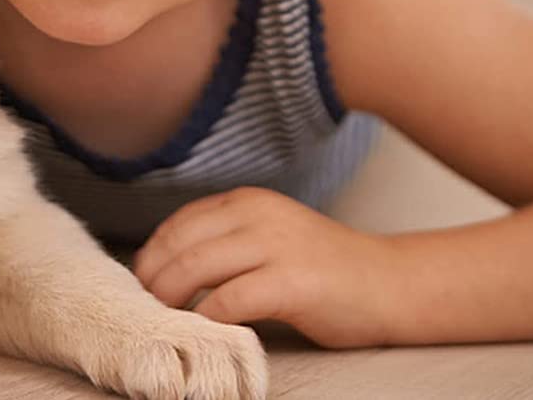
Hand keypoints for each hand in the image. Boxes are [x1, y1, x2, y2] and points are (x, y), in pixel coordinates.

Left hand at [133, 187, 400, 347]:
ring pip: (198, 267)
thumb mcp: (269, 235)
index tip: (141, 280)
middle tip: (143, 305)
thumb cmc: (325, 268)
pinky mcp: (292, 282)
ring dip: (171, 296)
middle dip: (154, 276)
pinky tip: (202, 331)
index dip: (153, 253)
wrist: (390, 284)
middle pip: (182, 243)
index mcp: (248, 201)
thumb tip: (170, 266)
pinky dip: (208, 317)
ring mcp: (275, 245)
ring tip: (162, 318)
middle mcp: (257, 215)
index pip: (181, 222)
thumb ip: (228, 241)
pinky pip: (231, 299)